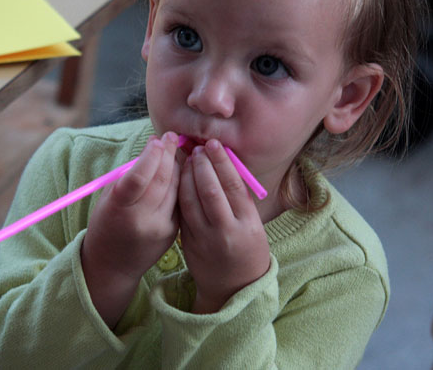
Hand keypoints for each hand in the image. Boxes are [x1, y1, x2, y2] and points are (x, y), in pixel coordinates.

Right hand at [81, 132, 180, 325]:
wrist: (113, 265)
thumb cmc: (106, 223)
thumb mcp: (108, 198)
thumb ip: (129, 175)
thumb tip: (153, 150)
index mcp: (120, 209)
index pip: (140, 177)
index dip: (151, 156)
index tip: (156, 139)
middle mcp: (142, 219)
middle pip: (162, 180)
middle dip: (168, 154)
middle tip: (171, 137)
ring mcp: (160, 228)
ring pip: (175, 188)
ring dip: (177, 166)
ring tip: (175, 149)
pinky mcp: (173, 233)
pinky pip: (179, 201)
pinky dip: (180, 183)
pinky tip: (179, 170)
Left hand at [178, 139, 270, 313]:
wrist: (234, 288)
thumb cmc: (246, 248)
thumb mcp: (253, 225)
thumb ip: (239, 199)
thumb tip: (224, 163)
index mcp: (247, 224)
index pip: (233, 185)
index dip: (221, 162)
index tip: (214, 145)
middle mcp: (226, 231)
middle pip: (210, 190)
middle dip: (202, 165)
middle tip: (198, 148)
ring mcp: (205, 238)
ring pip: (191, 200)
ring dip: (187, 176)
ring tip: (188, 159)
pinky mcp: (188, 243)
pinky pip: (182, 212)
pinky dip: (179, 192)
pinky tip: (179, 178)